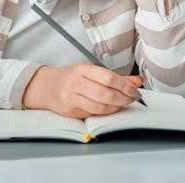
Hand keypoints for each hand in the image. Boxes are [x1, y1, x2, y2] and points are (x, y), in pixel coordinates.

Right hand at [22, 63, 142, 118]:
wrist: (47, 87)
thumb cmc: (72, 78)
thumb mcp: (91, 71)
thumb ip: (115, 77)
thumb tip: (138, 81)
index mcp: (82, 69)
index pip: (109, 78)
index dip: (126, 86)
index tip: (135, 91)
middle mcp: (76, 83)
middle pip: (106, 94)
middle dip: (124, 99)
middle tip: (131, 99)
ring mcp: (71, 98)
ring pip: (101, 107)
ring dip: (116, 107)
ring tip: (121, 104)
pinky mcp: (70, 110)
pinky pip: (93, 114)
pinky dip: (105, 112)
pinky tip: (108, 108)